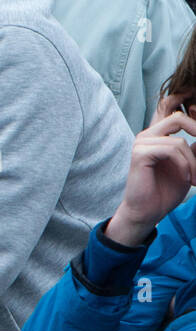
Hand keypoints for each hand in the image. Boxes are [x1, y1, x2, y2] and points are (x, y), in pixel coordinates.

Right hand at [107, 110, 195, 246]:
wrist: (147, 211)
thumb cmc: (165, 191)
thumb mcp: (187, 166)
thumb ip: (193, 150)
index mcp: (156, 136)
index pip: (180, 119)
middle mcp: (146, 136)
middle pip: (178, 119)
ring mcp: (141, 143)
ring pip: (179, 143)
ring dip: (194, 164)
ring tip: (195, 180)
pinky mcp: (140, 154)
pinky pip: (171, 151)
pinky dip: (184, 166)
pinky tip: (185, 178)